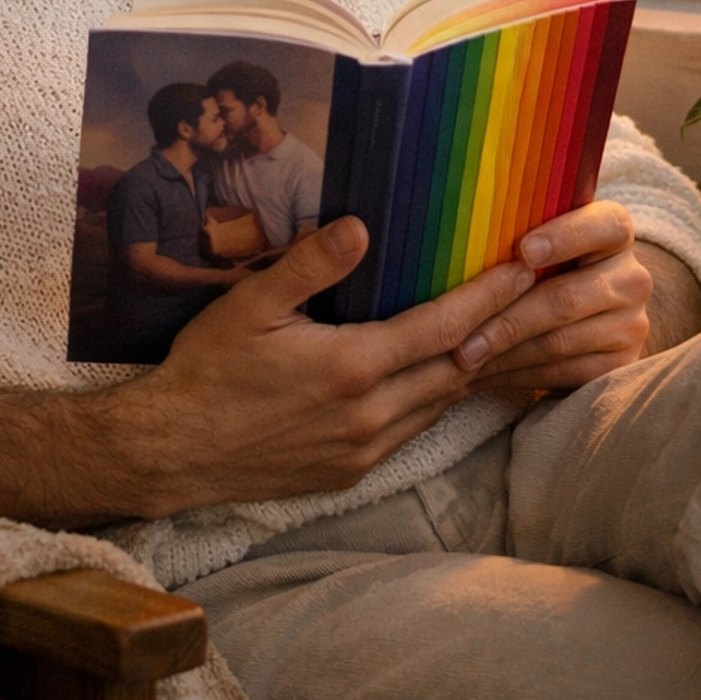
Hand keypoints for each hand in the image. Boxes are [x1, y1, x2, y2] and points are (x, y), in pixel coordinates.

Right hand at [124, 218, 537, 512]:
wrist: (172, 451)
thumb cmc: (208, 369)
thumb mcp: (251, 304)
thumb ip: (310, 264)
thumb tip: (361, 226)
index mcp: (352, 368)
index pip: (443, 328)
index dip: (489, 298)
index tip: (524, 270)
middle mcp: (370, 416)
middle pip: (455, 369)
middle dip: (494, 331)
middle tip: (528, 297)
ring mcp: (364, 451)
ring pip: (438, 405)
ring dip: (465, 368)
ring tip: (494, 332)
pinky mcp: (351, 474)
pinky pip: (411, 432)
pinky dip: (432, 401)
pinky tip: (434, 377)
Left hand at [449, 200, 652, 393]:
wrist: (586, 313)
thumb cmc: (545, 263)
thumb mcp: (540, 238)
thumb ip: (519, 230)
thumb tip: (461, 235)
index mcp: (614, 231)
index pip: (603, 226)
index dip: (563, 237)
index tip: (523, 251)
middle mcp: (632, 277)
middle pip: (565, 299)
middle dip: (506, 320)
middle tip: (461, 338)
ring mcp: (632, 324)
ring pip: (559, 341)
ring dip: (504, 353)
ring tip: (463, 358)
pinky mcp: (621, 364)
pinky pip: (564, 373)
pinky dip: (518, 375)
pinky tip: (486, 374)